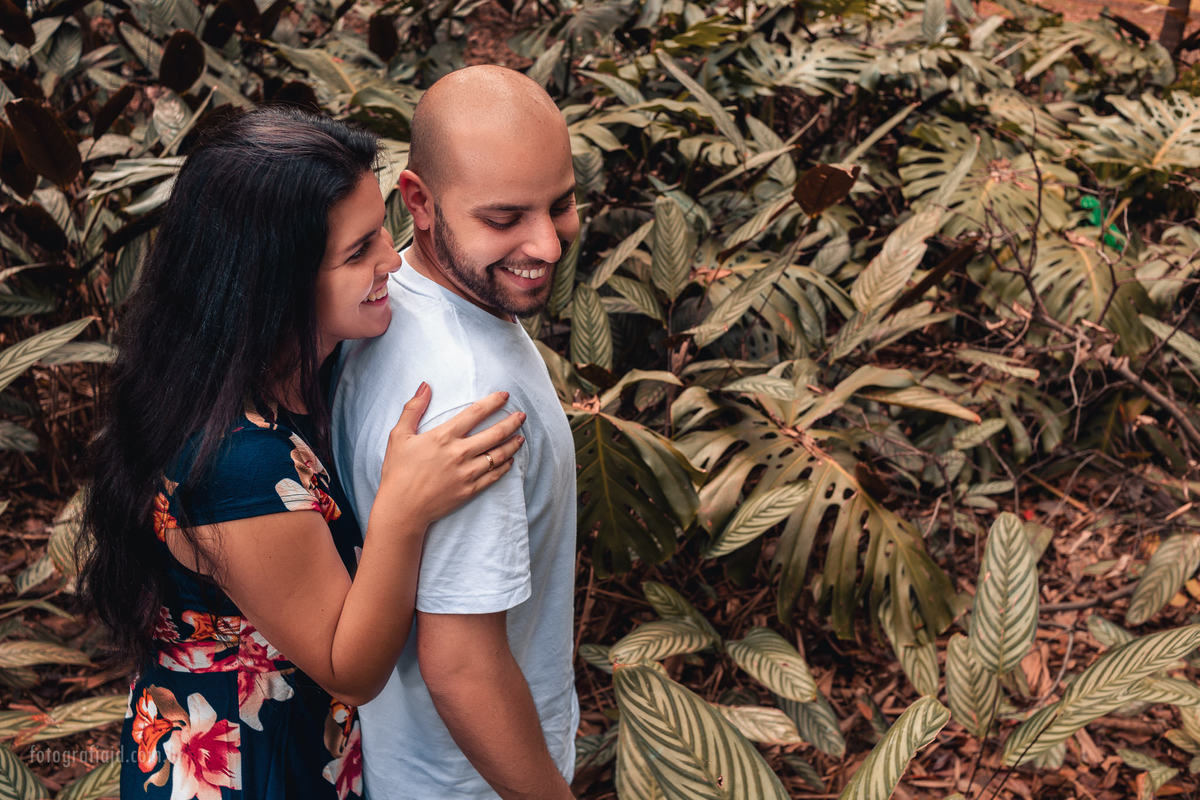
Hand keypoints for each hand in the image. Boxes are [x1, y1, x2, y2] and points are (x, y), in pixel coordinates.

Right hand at [377, 382, 524, 526]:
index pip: (475, 413)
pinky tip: (510, 460)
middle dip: (511, 422)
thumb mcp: (399, 436)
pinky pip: (494, 475)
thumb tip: (425, 385)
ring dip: (512, 444)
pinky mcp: (470, 490)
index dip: (493, 402)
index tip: (505, 396)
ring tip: (521, 436)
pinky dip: (505, 466)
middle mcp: (459, 453)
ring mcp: (467, 473)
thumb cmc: (398, 471)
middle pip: (494, 433)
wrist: (401, 508)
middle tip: (522, 416)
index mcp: (443, 436)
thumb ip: (413, 409)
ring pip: (498, 455)